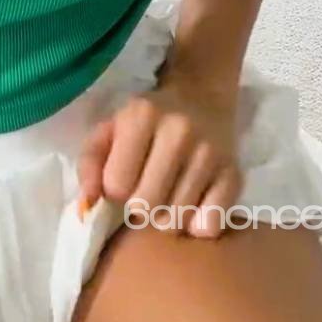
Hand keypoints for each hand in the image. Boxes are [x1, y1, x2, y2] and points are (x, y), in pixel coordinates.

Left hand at [76, 66, 243, 238]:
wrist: (201, 97)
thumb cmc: (146, 120)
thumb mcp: (110, 129)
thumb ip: (90, 164)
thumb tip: (87, 206)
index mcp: (142, 116)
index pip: (117, 185)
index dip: (115, 191)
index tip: (122, 181)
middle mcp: (179, 132)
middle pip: (147, 205)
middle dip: (140, 208)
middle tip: (145, 192)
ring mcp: (210, 153)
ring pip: (176, 218)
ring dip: (166, 217)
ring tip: (167, 195)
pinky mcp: (234, 173)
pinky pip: (210, 224)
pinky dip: (197, 225)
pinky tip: (192, 205)